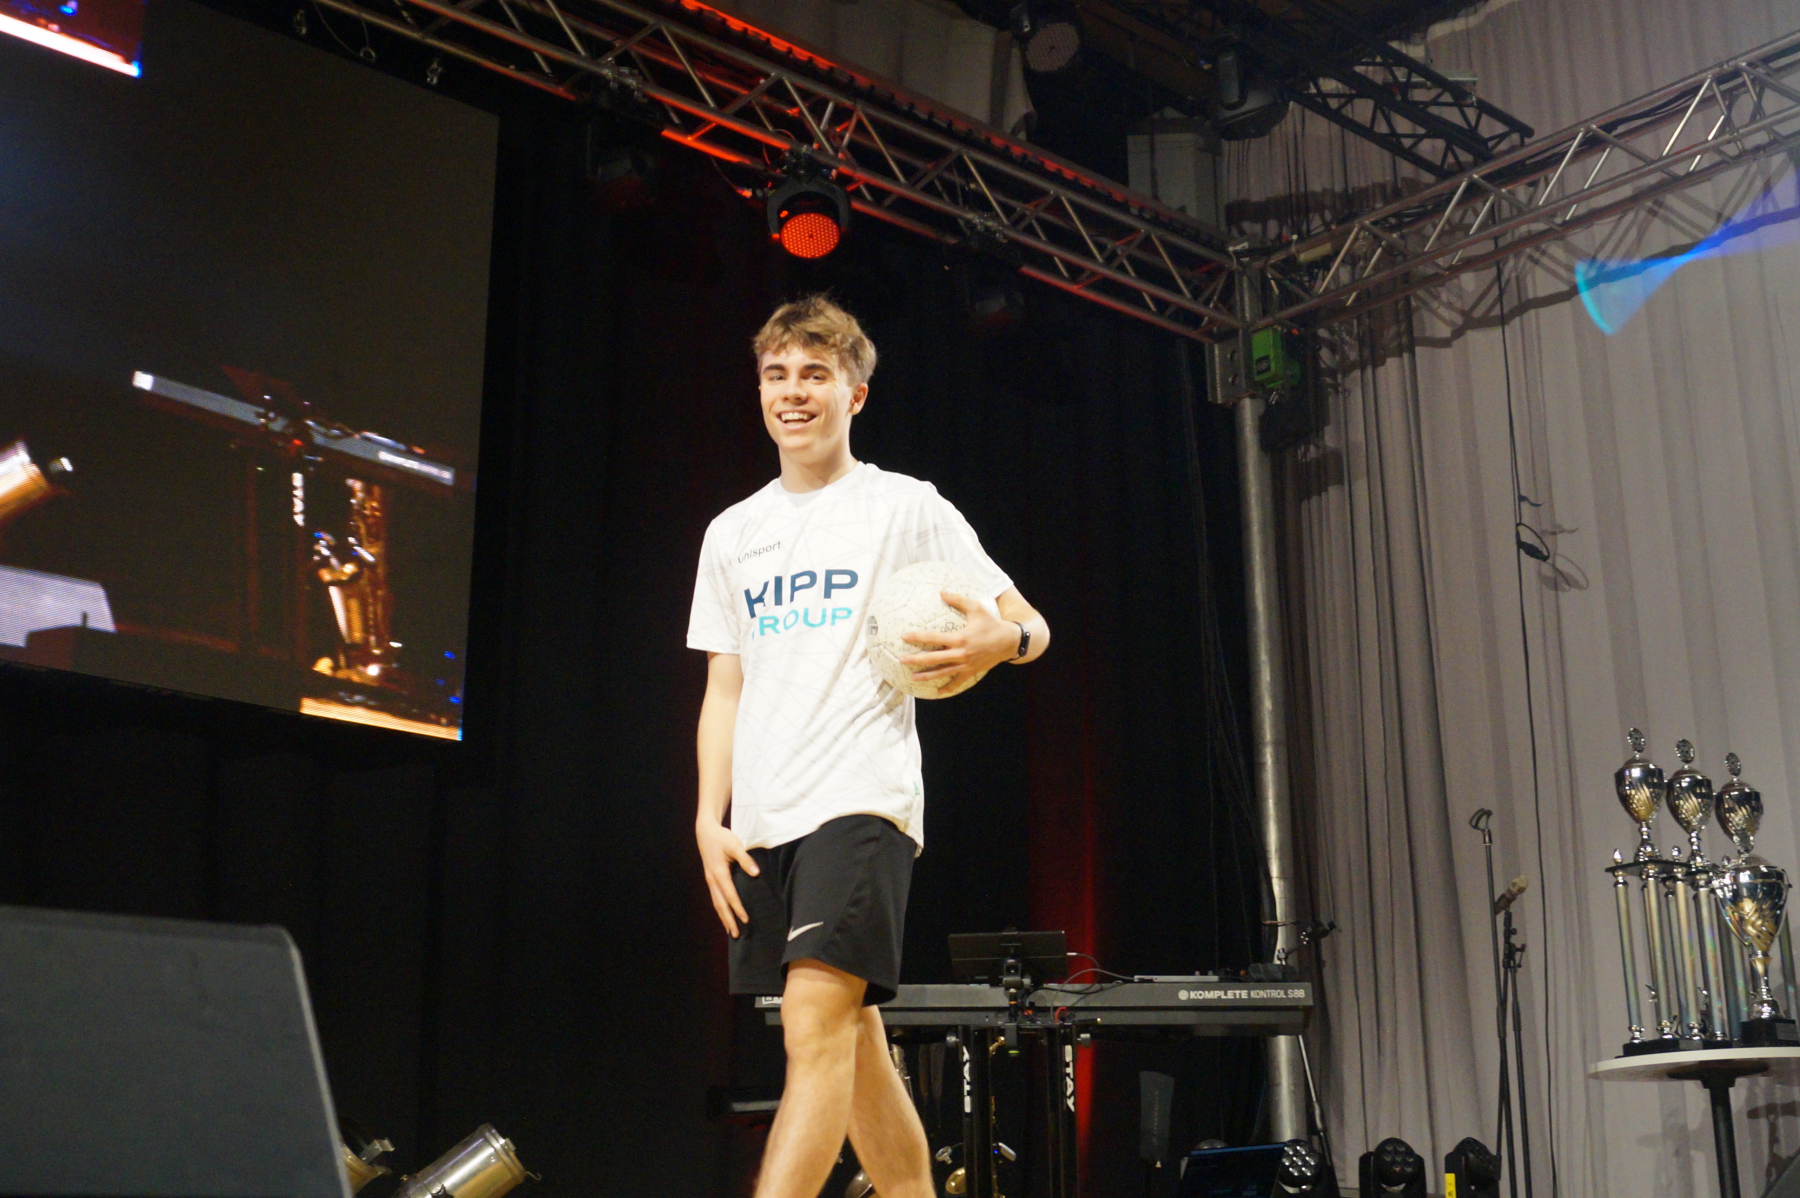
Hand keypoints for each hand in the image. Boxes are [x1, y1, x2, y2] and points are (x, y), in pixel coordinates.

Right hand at [697, 820, 757, 937]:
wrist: (705, 832)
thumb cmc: (721, 838)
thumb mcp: (735, 845)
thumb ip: (745, 859)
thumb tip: (756, 873)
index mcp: (719, 873)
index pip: (730, 895)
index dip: (738, 908)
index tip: (745, 920)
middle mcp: (712, 880)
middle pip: (720, 905)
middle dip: (728, 920)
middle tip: (735, 935)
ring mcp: (710, 881)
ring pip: (716, 903)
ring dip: (723, 917)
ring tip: (730, 931)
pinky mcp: (710, 879)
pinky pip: (715, 898)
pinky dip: (720, 909)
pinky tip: (724, 915)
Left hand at [899, 591, 1018, 695]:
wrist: (1009, 642)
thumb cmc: (991, 623)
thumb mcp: (976, 608)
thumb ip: (958, 600)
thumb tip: (941, 591)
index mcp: (960, 638)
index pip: (933, 638)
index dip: (917, 637)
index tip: (903, 636)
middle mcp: (961, 654)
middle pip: (933, 659)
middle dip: (916, 660)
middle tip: (901, 659)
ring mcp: (966, 665)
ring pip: (942, 673)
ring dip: (926, 676)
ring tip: (912, 678)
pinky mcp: (971, 672)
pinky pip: (957, 682)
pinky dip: (947, 687)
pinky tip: (937, 691)